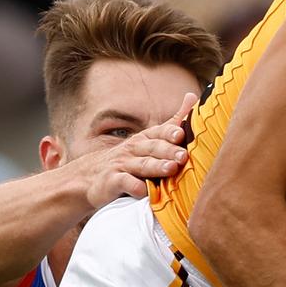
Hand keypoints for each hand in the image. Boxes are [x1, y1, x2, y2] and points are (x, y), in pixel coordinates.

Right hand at [82, 92, 196, 206]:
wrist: (93, 175)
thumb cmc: (130, 158)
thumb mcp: (150, 138)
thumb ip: (173, 122)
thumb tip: (192, 95)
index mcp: (144, 138)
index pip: (158, 132)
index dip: (169, 132)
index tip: (181, 134)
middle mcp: (133, 149)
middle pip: (152, 148)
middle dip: (168, 151)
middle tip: (183, 156)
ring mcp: (121, 165)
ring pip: (141, 165)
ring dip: (156, 167)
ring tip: (170, 169)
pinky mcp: (111, 182)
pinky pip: (124, 183)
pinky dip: (134, 187)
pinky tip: (144, 191)